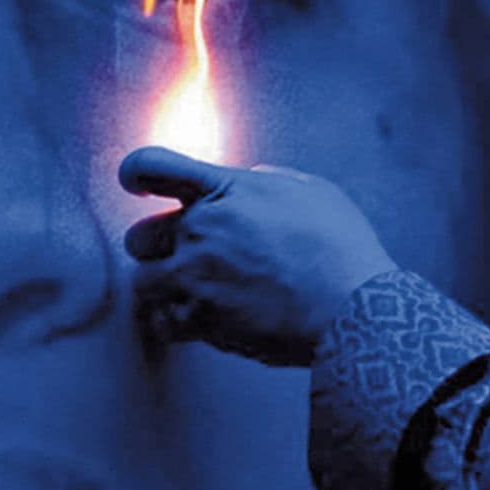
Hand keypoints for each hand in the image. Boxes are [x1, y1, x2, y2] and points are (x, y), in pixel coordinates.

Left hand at [117, 146, 398, 366]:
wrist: (354, 307)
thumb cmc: (341, 248)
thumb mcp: (310, 191)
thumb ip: (266, 182)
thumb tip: (246, 182)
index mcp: (224, 190)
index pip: (151, 165)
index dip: (135, 173)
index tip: (137, 186)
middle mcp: (201, 230)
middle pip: (138, 238)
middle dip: (157, 249)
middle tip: (187, 258)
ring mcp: (196, 277)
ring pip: (145, 284)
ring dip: (166, 289)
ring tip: (200, 294)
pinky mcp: (201, 321)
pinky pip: (165, 323)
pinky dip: (180, 324)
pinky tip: (208, 319)